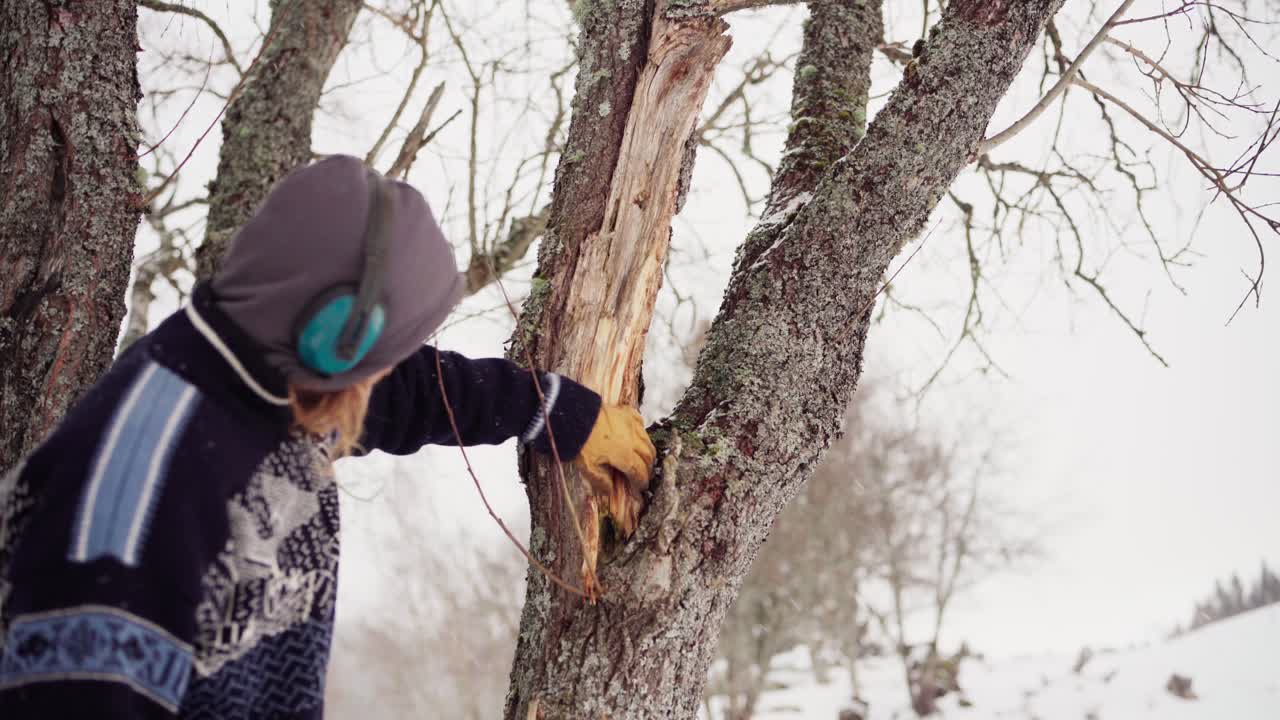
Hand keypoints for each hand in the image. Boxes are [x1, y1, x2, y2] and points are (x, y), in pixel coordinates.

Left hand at [573, 404, 655, 534]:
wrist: (574, 417)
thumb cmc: (581, 443)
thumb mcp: (588, 467)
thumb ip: (601, 481)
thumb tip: (610, 491)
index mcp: (625, 456)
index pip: (639, 472)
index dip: (642, 481)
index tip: (641, 487)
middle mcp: (632, 440)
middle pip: (648, 456)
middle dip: (648, 468)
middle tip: (644, 474)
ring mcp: (630, 425)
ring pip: (647, 441)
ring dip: (648, 451)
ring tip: (644, 458)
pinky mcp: (625, 413)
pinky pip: (640, 423)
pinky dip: (641, 432)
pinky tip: (637, 435)